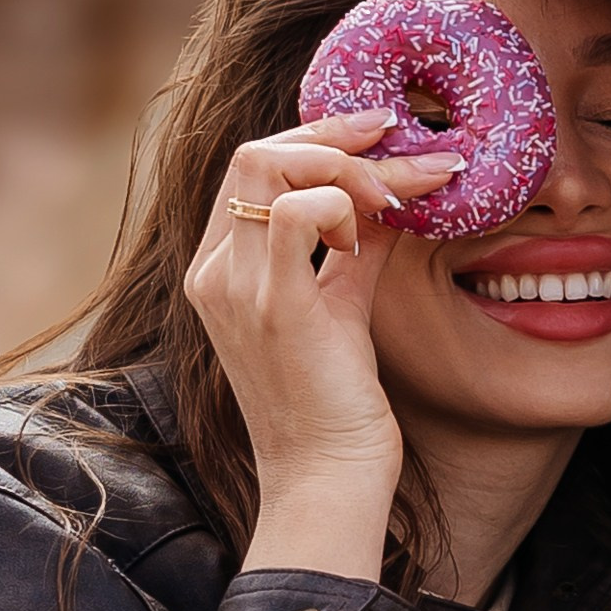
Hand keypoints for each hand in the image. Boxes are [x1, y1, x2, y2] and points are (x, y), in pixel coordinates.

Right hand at [185, 113, 461, 579]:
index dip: (316, 135)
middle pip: (255, 152)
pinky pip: (299, 212)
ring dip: (344, 166)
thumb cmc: (337, 407)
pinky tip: (367, 241)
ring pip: (270, 165)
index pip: (252, 168)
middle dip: (334, 133)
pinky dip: (343, 205)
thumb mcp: (343, 308)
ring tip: (390, 201)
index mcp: (220, 270)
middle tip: (397, 139)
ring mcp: (235, 287)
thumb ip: (356, 249)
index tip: (379, 130)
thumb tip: (395, 195)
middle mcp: (214, 272)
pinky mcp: (273, 306)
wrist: (326, 480)